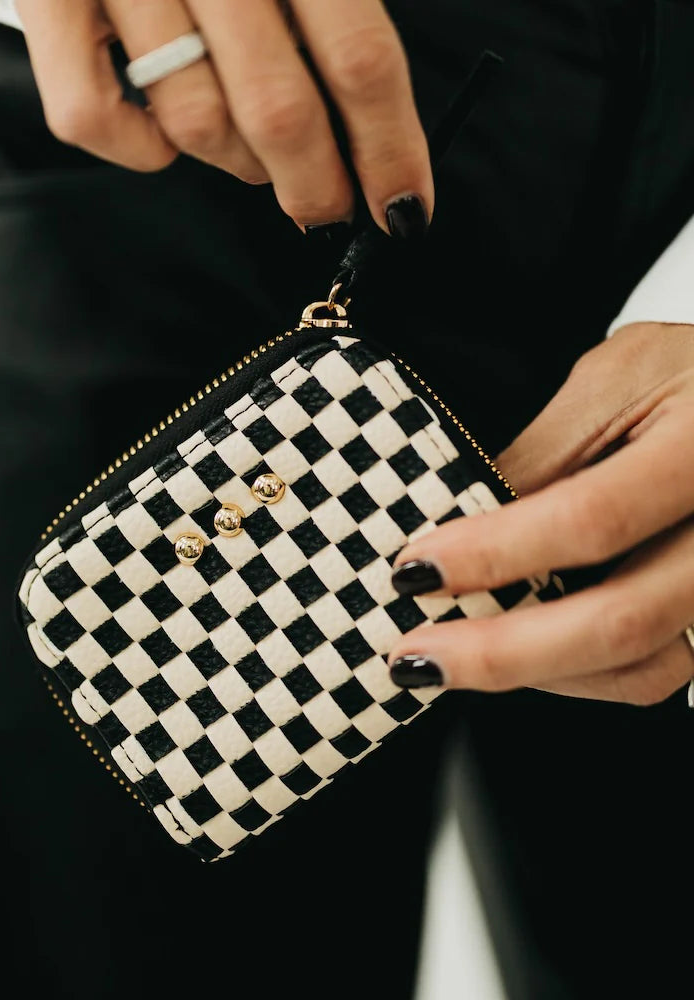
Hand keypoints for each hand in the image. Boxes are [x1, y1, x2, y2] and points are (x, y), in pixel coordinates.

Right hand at [14, 0, 432, 234]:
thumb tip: (362, 118)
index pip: (359, 57)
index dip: (389, 147)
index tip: (404, 206)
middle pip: (279, 109)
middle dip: (315, 186)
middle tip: (327, 210)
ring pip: (196, 124)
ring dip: (237, 162)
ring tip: (251, 151)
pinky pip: (93, 120)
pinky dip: (140, 150)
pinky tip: (164, 134)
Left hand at [387, 322, 693, 705]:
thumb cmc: (684, 375)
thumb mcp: (612, 381)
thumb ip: (543, 453)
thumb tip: (453, 522)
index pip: (591, 517)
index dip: (495, 554)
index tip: (415, 569)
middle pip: (621, 622)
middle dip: (501, 654)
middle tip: (414, 658)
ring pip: (642, 666)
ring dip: (536, 675)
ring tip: (456, 662)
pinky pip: (656, 670)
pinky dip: (580, 676)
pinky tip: (523, 655)